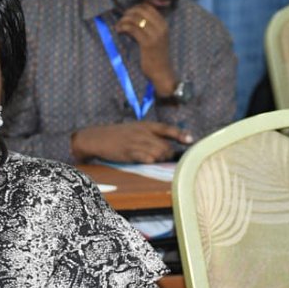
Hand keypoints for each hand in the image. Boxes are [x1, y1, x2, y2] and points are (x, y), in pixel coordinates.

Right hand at [71, 121, 192, 162]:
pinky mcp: (130, 152)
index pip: (167, 129)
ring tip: (156, 160)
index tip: (191, 140)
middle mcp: (143, 133)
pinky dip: (151, 161)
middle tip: (165, 158)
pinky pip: (147, 158)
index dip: (181, 135)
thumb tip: (166, 145)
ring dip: (161, 159)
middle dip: (169, 154)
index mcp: (145, 125)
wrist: (97, 137)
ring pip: (158, 153)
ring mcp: (136, 142)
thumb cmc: (118, 135)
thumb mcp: (135, 129)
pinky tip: (148, 162)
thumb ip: (150, 135)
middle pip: (165, 145)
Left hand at [114, 4, 176, 96]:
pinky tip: (119, 31)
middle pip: (141, 10)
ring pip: (135, 18)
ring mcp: (155, 35)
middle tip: (121, 19)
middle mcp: (161, 27)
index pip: (148, 7)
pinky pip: (132, 29)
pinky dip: (123, 27)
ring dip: (124, 20)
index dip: (135, 7)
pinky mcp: (147, 42)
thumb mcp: (156, 37)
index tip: (127, 14)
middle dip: (128, 12)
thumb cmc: (156, 55)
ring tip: (118, 26)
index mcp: (163, 24)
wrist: (162, 72)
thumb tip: (132, 15)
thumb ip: (149, 26)